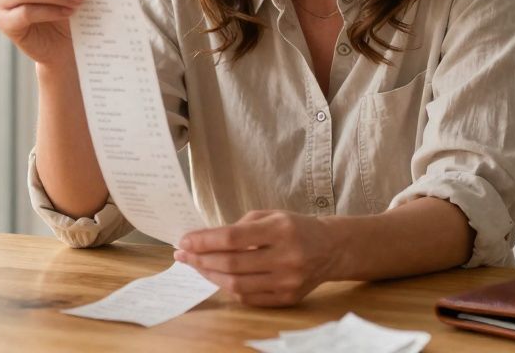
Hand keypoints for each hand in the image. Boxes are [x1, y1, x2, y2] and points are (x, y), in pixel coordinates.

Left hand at [175, 210, 338, 306]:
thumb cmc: (295, 228)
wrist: (331, 248)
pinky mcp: (288, 298)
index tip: (184, 240)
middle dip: (201, 259)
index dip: (204, 241)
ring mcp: (288, 281)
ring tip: (197, 266)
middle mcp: (286, 257)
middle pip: (232, 264)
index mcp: (281, 230)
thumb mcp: (270, 216)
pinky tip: (218, 277)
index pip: (233, 238)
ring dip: (210, 275)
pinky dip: (228, 288)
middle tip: (183, 254)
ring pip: (237, 285)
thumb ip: (238, 227)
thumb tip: (203, 242)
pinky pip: (249, 298)